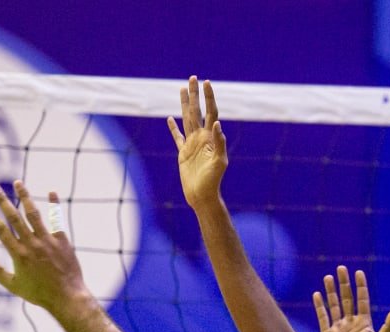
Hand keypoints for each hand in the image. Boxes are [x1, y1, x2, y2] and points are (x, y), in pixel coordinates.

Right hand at [0, 181, 87, 312]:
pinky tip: (51, 192)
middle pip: (14, 217)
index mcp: (18, 254)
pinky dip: (54, 206)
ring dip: (25, 197)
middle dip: (3, 200)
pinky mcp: (62, 242)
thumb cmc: (39, 294)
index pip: (0, 230)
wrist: (67, 297)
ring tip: (18, 183)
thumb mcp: (13, 286)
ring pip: (34, 214)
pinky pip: (57, 220)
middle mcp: (31, 244)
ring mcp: (48, 241)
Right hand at [167, 75, 226, 209]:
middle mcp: (201, 138)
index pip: (211, 112)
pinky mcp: (183, 153)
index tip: (206, 82)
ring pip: (186, 119)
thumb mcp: (220, 162)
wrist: (202, 196)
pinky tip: (170, 118)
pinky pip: (177, 137)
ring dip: (184, 104)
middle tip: (193, 77)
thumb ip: (219, 143)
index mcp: (210, 138)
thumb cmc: (213, 181)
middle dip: (195, 95)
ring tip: (182, 89)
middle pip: (197, 111)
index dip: (208, 98)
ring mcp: (192, 144)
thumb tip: (217, 124)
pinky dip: (173, 128)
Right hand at [313, 265, 389, 331]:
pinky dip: (320, 306)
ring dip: (331, 291)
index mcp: (364, 324)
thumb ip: (388, 326)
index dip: (361, 286)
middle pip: (347, 299)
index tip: (358, 272)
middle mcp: (351, 324)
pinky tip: (317, 294)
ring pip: (334, 306)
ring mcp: (339, 330)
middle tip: (341, 268)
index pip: (362, 300)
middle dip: (344, 284)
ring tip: (328, 276)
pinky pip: (323, 318)